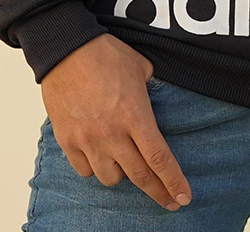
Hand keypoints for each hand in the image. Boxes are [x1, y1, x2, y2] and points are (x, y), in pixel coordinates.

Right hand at [40, 33, 191, 211]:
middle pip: (140, 176)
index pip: (159, 158)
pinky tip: (99, 156)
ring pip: (111, 178)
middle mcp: (112, 133)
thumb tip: (155, 98)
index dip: (174, 181)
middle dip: (159, 192)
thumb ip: (151, 89)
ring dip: (122, 174)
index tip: (184, 197)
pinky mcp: (68, 141)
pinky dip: (94, 168)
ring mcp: (88, 140)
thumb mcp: (141, 66)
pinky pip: (84, 170)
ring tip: (126, 162)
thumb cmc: (104, 53)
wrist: (65, 48)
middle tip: (170, 201)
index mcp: (134, 115)